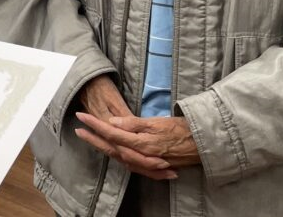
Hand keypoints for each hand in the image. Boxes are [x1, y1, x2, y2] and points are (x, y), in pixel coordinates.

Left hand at [75, 112, 198, 176]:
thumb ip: (134, 124)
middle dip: (93, 138)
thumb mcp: (158, 123)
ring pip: (119, 157)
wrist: (204, 144)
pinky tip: (115, 153)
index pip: (110, 133)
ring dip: (104, 148)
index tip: (80, 116)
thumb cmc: (182, 130)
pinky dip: (120, 157)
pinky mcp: (153, 165)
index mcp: (140, 144)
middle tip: (78, 129)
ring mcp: (146, 163)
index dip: (94, 125)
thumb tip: (112, 123)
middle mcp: (140, 156)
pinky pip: (131, 163)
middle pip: (111, 148)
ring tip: (92, 139)